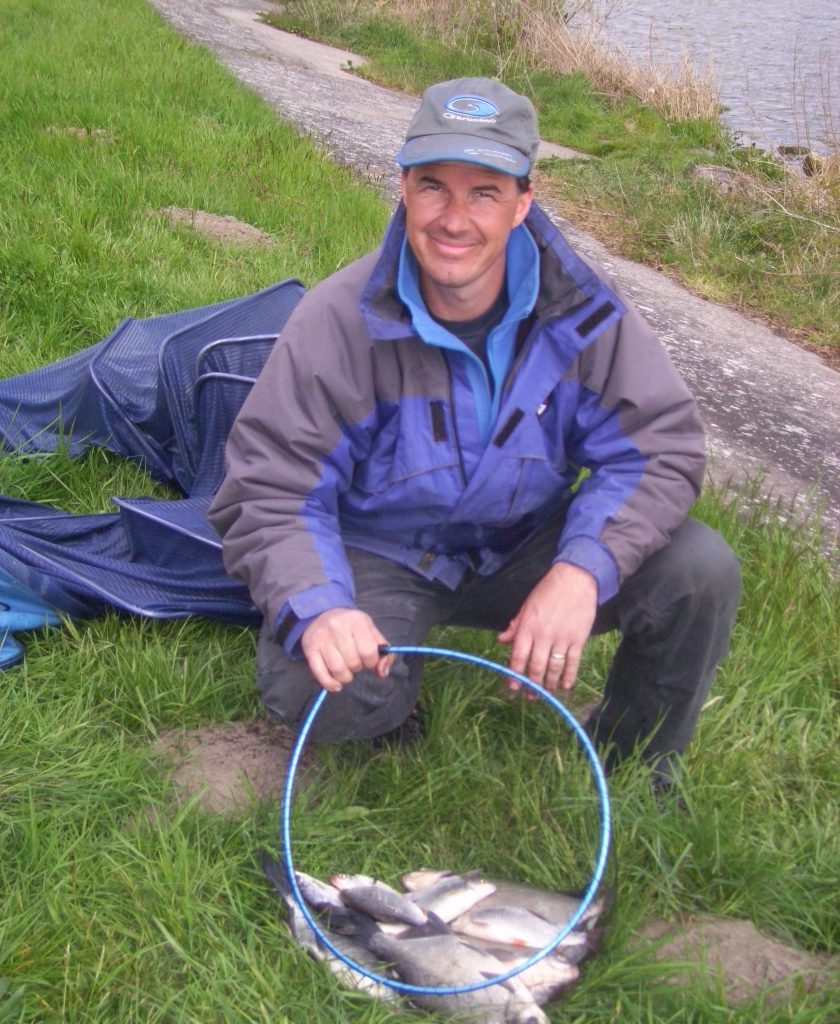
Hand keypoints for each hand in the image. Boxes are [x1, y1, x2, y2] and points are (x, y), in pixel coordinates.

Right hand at [300, 608, 393, 692]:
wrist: (321, 612)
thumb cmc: (350, 626)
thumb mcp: (370, 631)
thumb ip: (384, 652)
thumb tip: (382, 673)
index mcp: (357, 621)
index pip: (368, 652)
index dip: (371, 662)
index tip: (368, 660)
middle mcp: (338, 627)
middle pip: (353, 662)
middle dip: (357, 668)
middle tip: (355, 662)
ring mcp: (322, 638)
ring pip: (338, 670)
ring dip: (345, 677)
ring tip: (346, 672)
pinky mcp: (310, 648)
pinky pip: (320, 673)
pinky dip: (330, 684)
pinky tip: (336, 685)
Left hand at [496, 562, 596, 694]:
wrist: (575, 579)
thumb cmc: (548, 591)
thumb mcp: (526, 606)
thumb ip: (515, 625)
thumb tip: (501, 640)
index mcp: (527, 627)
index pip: (518, 656)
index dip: (515, 674)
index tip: (513, 687)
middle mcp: (543, 635)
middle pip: (536, 666)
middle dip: (532, 684)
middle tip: (531, 696)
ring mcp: (562, 638)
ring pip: (554, 668)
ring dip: (550, 684)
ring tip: (548, 695)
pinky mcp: (578, 639)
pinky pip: (573, 662)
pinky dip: (569, 676)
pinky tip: (566, 687)